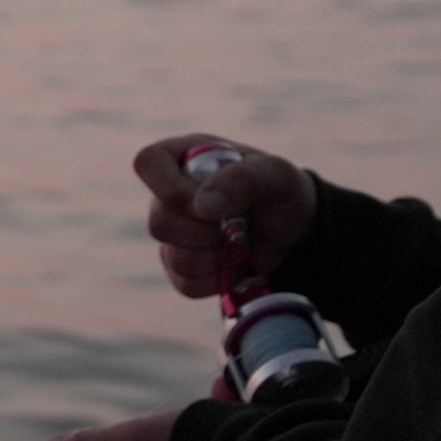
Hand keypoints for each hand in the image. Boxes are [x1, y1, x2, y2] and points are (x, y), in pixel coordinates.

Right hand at [134, 135, 318, 301]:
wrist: (293, 229)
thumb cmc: (280, 190)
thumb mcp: (276, 175)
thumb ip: (243, 180)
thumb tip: (202, 205)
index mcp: (183, 157)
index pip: (147, 163)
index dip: (171, 188)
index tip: (207, 202)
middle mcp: (169, 194)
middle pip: (160, 223)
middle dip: (208, 231)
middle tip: (242, 224)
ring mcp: (173, 233)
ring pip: (175, 257)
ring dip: (219, 256)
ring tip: (243, 241)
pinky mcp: (180, 267)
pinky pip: (186, 283)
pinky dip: (219, 279)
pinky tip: (236, 262)